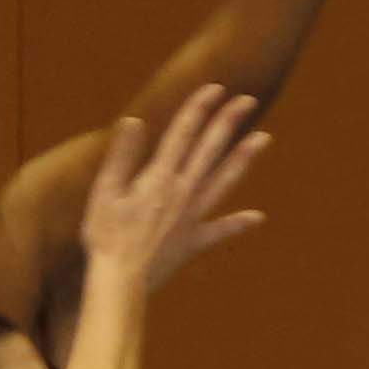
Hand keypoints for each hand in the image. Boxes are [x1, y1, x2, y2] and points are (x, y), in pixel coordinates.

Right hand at [80, 84, 267, 298]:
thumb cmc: (105, 236)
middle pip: (210, 149)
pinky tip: (257, 217)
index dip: (198, 107)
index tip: (214, 88)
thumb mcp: (105, 191)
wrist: (121, 281)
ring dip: (244, 158)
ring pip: (224, 181)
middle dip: (228, 122)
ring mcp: (192, 217)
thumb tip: (134, 121)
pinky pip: (220, 230)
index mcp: (159, 177)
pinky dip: (238, 223)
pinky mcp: (193, 241)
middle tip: (247, 100)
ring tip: (264, 138)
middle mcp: (183, 192)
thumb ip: (122, 156)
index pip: (183, 133)